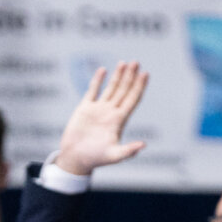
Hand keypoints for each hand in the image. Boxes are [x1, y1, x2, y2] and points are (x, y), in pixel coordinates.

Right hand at [55, 61, 148, 176]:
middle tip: (137, 62)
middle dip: (131, 76)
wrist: (75, 159)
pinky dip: (98, 80)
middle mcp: (110, 112)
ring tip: (124, 63)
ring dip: (118, 75)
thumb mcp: (114, 156)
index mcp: (119, 120)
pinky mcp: (84, 109)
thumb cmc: (95, 159)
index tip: (146, 73)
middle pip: (124, 90)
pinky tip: (103, 70)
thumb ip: (128, 151)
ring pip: (111, 88)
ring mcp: (98, 109)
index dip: (139, 87)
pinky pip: (92, 91)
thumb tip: (143, 145)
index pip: (132, 99)